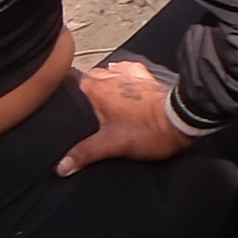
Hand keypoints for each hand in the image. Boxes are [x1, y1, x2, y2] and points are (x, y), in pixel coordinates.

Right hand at [53, 57, 188, 173]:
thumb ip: (84, 153)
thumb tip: (61, 166)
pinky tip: (119, 81)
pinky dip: (121, 75)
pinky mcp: (146, 79)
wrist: (183, 119)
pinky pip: (127, 71)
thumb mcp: (111, 145)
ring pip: (106, 73)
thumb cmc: (148, 130)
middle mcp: (111, 77)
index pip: (69, 80)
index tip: (54, 100)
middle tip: (75, 107)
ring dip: (100, 82)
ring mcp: (130, 76)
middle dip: (80, 89)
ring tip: (94, 99)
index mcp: (97, 89)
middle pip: (86, 77)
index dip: (60, 89)